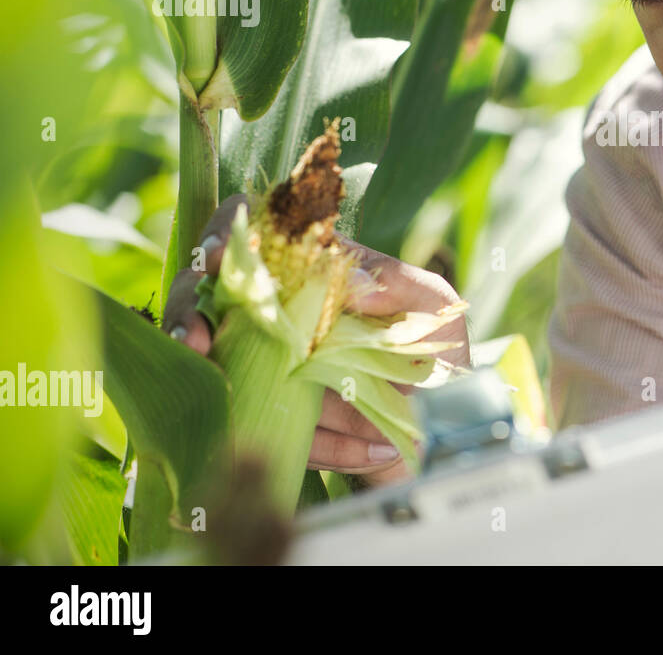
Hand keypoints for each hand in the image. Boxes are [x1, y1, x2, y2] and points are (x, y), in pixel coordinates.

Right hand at [162, 194, 470, 486]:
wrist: (449, 429)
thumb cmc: (438, 352)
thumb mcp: (434, 310)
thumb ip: (401, 284)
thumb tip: (350, 280)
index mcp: (313, 272)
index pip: (251, 234)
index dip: (222, 238)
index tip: (215, 257)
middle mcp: (279, 314)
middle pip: (208, 298)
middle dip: (191, 316)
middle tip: (198, 340)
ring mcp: (271, 369)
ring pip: (223, 369)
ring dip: (224, 386)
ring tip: (232, 400)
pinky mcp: (279, 423)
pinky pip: (279, 433)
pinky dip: (323, 445)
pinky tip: (371, 451)